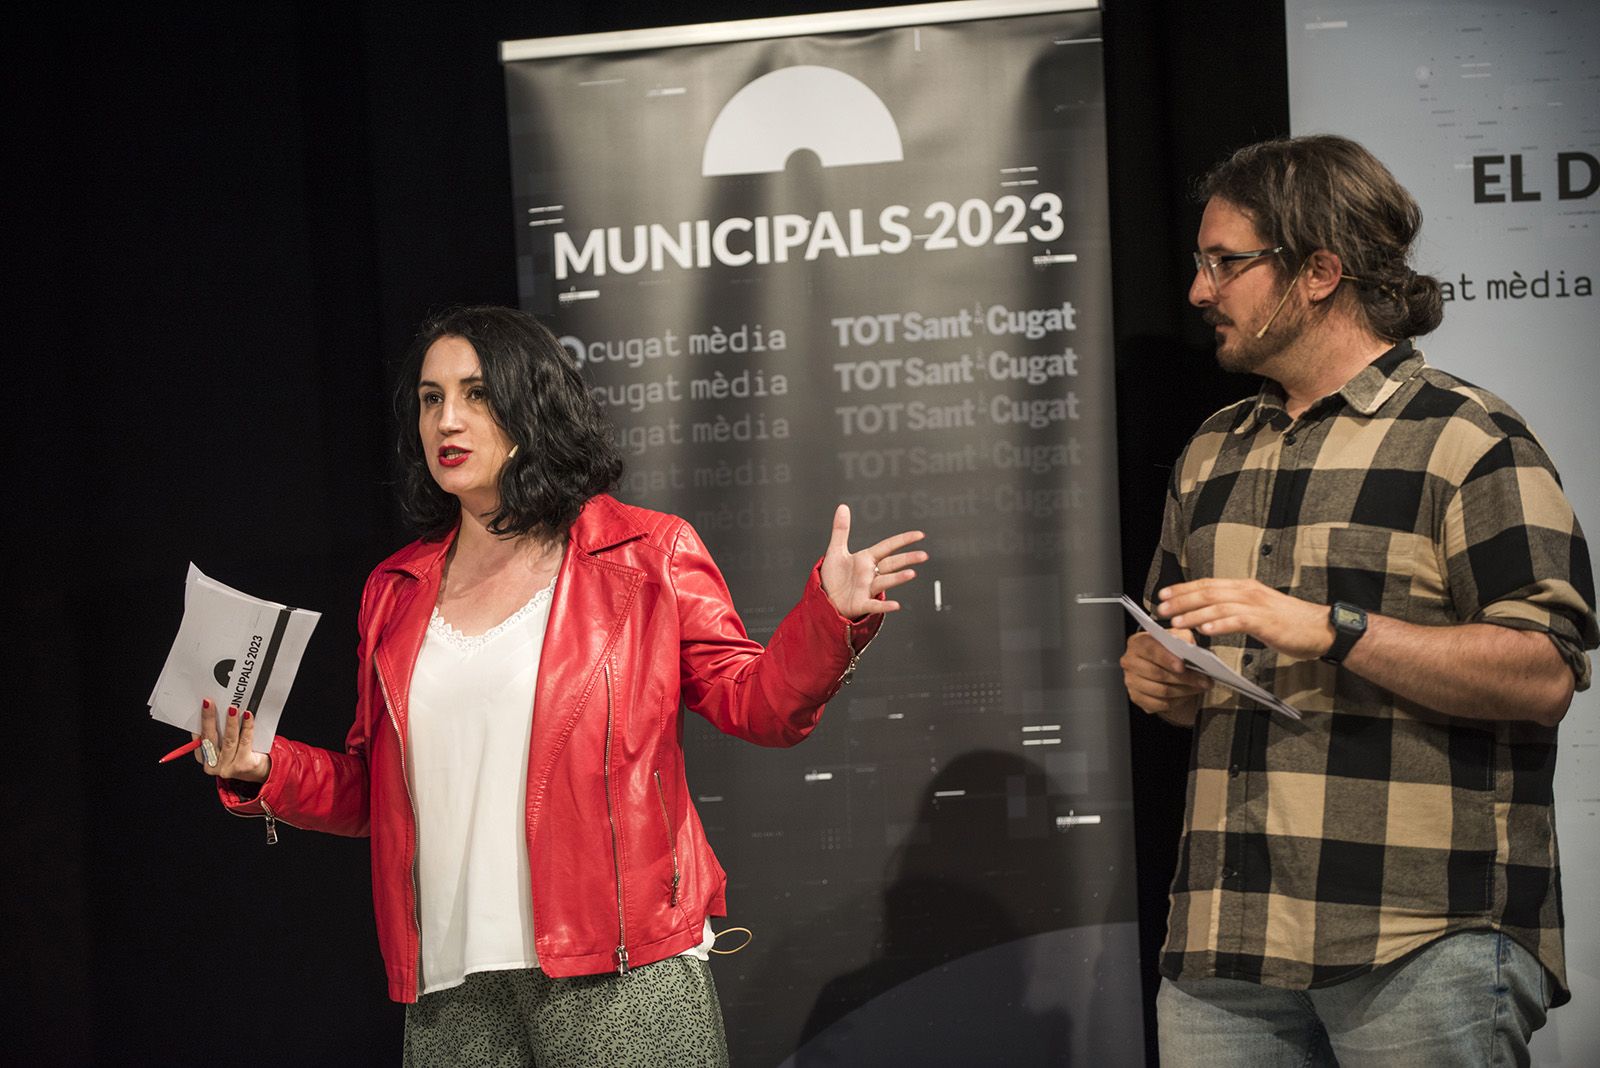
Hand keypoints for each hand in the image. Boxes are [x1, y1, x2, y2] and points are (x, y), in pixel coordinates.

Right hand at [195, 697, 270, 783]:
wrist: (256, 770)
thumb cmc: (238, 753)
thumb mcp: (223, 745)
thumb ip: (217, 733)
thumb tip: (216, 710)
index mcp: (205, 759)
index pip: (199, 739)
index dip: (200, 722)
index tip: (203, 706)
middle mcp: (214, 766)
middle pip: (211, 738)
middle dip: (209, 718)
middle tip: (209, 703)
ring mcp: (228, 767)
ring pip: (229, 740)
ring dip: (230, 722)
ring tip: (232, 708)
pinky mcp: (244, 765)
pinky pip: (245, 741)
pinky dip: (247, 726)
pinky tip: (248, 716)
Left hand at [819, 504, 926, 617]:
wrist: (825, 598)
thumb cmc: (834, 576)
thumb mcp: (836, 550)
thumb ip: (841, 530)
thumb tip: (843, 507)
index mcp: (866, 559)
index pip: (888, 547)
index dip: (903, 540)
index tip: (919, 535)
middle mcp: (870, 573)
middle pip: (892, 564)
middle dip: (907, 559)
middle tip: (924, 555)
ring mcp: (868, 589)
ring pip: (885, 582)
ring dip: (898, 578)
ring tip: (911, 573)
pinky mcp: (861, 603)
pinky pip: (874, 605)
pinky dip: (884, 606)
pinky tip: (896, 605)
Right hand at [1121, 630, 1208, 723]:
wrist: (1162, 666)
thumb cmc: (1170, 650)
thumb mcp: (1177, 637)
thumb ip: (1182, 637)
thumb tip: (1187, 644)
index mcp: (1137, 643)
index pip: (1150, 649)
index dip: (1166, 658)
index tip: (1182, 666)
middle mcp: (1129, 661)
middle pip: (1157, 673)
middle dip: (1184, 678)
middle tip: (1204, 680)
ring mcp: (1131, 681)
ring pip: (1161, 691)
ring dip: (1184, 690)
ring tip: (1200, 687)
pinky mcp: (1137, 697)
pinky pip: (1159, 704)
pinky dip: (1177, 701)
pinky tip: (1187, 694)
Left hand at [1157, 578, 1332, 660]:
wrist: (1321, 629)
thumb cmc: (1289, 623)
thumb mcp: (1257, 611)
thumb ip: (1234, 611)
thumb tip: (1207, 617)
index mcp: (1245, 588)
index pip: (1208, 584)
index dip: (1184, 588)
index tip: (1164, 595)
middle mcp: (1248, 592)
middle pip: (1208, 592)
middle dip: (1182, 599)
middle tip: (1162, 609)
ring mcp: (1258, 605)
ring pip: (1219, 605)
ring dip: (1195, 614)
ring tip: (1176, 622)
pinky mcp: (1266, 621)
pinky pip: (1239, 621)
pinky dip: (1220, 625)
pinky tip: (1205, 631)